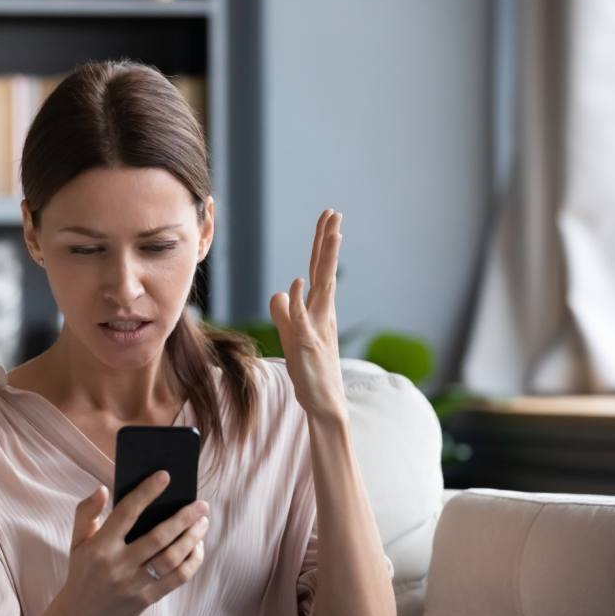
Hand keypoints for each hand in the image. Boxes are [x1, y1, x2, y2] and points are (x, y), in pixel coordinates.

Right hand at [56, 472, 209, 615]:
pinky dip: (192, 561)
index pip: (126, 512)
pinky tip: (197, 547)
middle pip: (158, 537)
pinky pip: (177, 578)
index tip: (165, 476)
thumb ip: (86, 512)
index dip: (146, 492)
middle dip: (184, 518)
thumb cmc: (82, 570)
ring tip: (202, 523)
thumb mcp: (76, 540)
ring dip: (192, 538)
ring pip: (172, 558)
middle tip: (201, 504)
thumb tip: (103, 489)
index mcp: (100, 546)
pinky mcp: (146, 600)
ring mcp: (133, 584)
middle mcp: (117, 565)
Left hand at [269, 208, 347, 418]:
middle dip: (329, 241)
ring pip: (322, 287)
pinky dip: (300, 301)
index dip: (323, 245)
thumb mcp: (291, 335)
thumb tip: (280, 292)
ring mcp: (317, 327)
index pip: (320, 270)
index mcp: (319, 310)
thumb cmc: (310, 370)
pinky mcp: (307, 345)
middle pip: (325, 271)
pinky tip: (298, 282)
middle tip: (335, 213)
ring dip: (326, 260)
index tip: (329, 219)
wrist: (324, 402)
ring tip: (332, 233)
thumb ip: (285, 313)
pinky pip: (302, 319)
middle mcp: (322, 314)